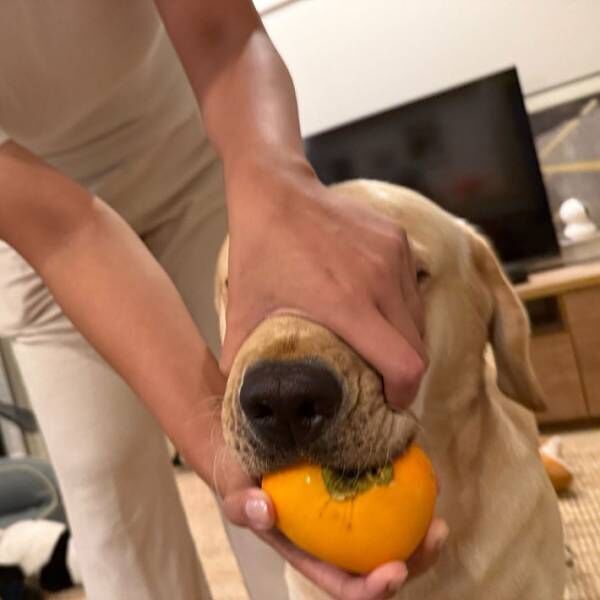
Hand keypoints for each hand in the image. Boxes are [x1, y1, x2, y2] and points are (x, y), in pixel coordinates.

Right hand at [178, 394, 446, 599]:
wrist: (245, 444)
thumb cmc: (240, 471)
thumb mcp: (233, 485)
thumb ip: (239, 502)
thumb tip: (262, 509)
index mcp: (309, 553)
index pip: (343, 584)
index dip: (371, 588)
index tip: (394, 570)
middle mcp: (333, 540)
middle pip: (379, 564)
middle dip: (415, 560)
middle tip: (437, 532)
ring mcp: (348, 515)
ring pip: (390, 532)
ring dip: (418, 527)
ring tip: (436, 501)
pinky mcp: (356, 486)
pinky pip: (385, 493)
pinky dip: (406, 489)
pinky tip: (419, 467)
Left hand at [221, 155, 426, 408]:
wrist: (276, 189)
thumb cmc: (259, 250)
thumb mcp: (244, 308)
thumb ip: (239, 358)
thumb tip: (236, 398)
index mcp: (346, 303)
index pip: (405, 364)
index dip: (403, 394)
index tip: (389, 404)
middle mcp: (379, 280)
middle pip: (417, 347)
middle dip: (404, 374)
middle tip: (380, 382)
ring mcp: (393, 255)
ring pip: (417, 318)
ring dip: (404, 340)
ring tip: (377, 347)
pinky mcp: (397, 238)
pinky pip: (411, 289)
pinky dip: (401, 309)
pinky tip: (375, 309)